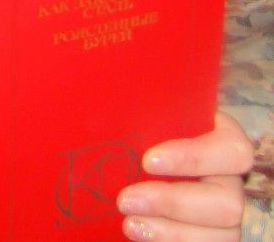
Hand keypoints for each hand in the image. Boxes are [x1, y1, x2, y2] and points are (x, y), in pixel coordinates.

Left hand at [116, 112, 253, 240]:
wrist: (145, 157)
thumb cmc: (145, 126)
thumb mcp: (149, 113)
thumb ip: (142, 113)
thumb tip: (101, 105)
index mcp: (222, 139)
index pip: (232, 149)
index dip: (194, 157)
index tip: (147, 160)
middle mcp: (231, 179)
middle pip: (227, 201)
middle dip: (172, 203)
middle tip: (124, 199)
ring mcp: (226, 211)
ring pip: (223, 234)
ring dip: (172, 232)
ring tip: (128, 223)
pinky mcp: (214, 234)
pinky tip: (141, 234)